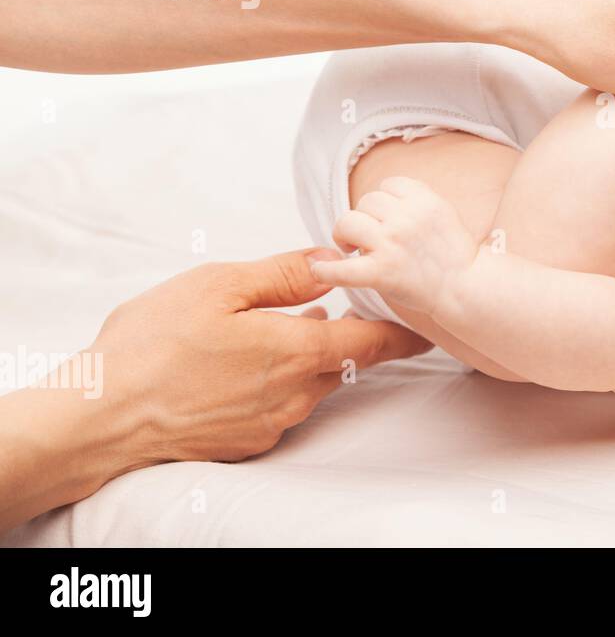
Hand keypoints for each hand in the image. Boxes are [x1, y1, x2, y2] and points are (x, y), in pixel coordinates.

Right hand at [90, 249, 429, 463]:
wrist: (99, 418)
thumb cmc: (152, 346)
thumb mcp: (219, 286)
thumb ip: (283, 274)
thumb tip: (330, 261)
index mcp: (297, 354)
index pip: (373, 342)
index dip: (402, 332)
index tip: (425, 326)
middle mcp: (295, 396)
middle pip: (342, 362)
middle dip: (342, 335)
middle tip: (330, 306)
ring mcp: (271, 425)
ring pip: (309, 384)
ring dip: (304, 357)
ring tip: (274, 328)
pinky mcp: (246, 444)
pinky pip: (279, 407)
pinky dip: (274, 383)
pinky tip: (242, 364)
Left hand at [313, 177, 479, 316]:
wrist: (467, 289)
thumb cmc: (456, 256)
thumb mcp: (444, 212)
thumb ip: (417, 200)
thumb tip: (384, 196)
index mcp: (425, 200)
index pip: (389, 184)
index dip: (385, 201)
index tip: (388, 218)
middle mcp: (407, 217)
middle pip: (367, 201)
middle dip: (367, 218)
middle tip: (371, 238)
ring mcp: (392, 244)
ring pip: (349, 222)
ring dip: (346, 234)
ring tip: (351, 248)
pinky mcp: (382, 272)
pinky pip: (343, 269)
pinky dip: (327, 271)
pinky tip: (321, 271)